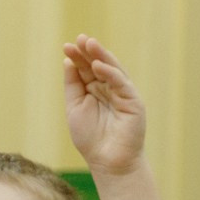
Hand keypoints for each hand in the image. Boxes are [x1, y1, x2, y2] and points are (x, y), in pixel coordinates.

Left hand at [63, 37, 146, 173]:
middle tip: (79, 39)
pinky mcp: (133, 101)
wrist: (107, 161)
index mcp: (95, 90)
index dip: (77, 57)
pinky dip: (110, 73)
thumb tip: (68, 62)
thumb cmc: (90, 138)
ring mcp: (122, 93)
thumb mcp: (75, 108)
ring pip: (112, 69)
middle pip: (98, 66)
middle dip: (89, 52)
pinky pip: (121, 83)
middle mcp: (109, 88)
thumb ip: (73, 86)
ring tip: (89, 43)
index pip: (85, 69)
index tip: (66, 46)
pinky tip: (98, 65)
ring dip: (101, 56)